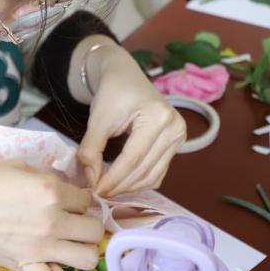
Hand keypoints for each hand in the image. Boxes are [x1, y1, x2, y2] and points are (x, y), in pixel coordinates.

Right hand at [0, 161, 103, 270]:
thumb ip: (47, 176)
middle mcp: (52, 221)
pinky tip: (52, 264)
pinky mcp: (27, 266)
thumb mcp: (18, 166)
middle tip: (73, 220)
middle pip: (95, 230)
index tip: (69, 200)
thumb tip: (67, 187)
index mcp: (50, 191)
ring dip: (82, 250)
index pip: (86, 199)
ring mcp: (41, 248)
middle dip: (88, 223)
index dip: (80, 198)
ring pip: (88, 258)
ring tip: (68, 243)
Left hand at [77, 44, 186, 196]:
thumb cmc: (112, 92)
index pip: (133, 158)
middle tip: (97, 193)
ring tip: (108, 190)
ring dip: (130, 188)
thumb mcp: (97, 118)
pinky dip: (140, 181)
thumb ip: (91, 149)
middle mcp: (175, 127)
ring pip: (154, 176)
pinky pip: (158, 172)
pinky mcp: (176, 143)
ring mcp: (179, 136)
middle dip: (120, 186)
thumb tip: (90, 181)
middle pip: (145, 170)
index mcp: (158, 116)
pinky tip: (123, 182)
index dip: (113, 179)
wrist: (125, 76)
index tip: (94, 191)